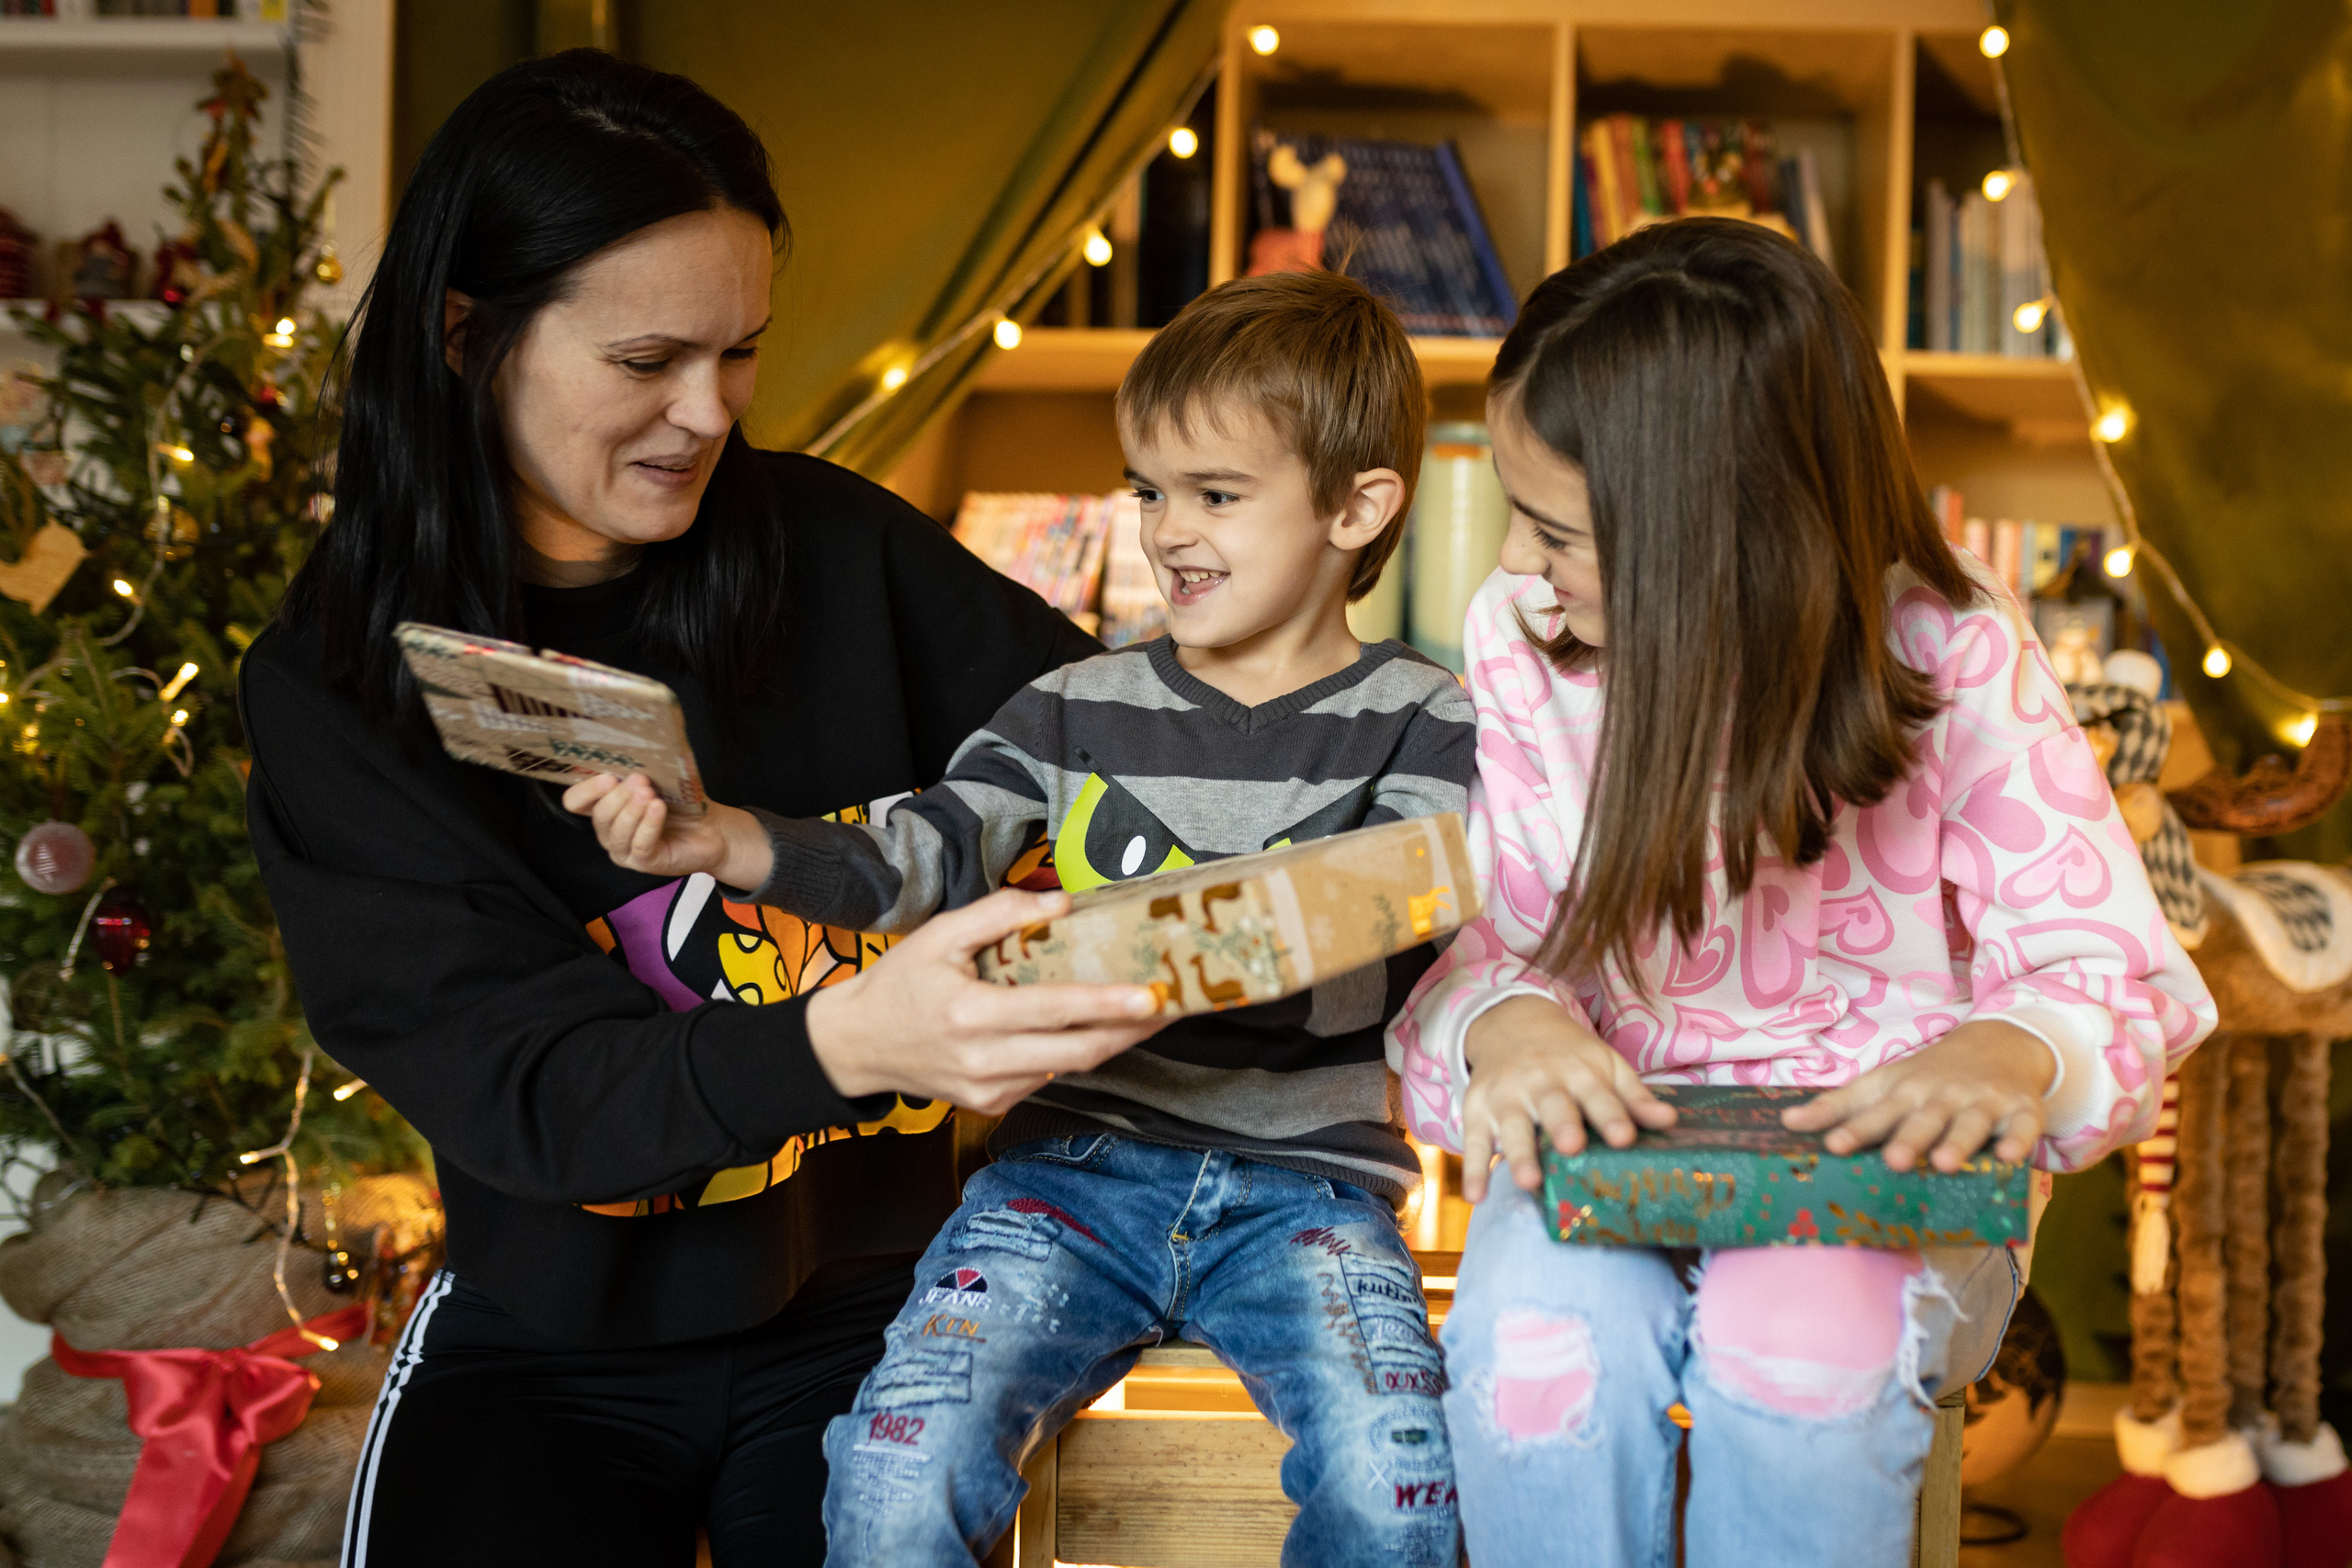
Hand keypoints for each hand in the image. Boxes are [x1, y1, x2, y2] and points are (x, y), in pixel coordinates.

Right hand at [562, 773, 771, 888]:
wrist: (712, 829)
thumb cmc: (681, 804)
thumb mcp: (658, 781)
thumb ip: (640, 769)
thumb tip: (634, 747)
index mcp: (606, 809)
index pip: (576, 802)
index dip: (586, 789)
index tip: (608, 775)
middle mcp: (609, 832)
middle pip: (599, 815)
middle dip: (618, 795)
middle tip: (640, 780)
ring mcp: (625, 850)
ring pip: (616, 831)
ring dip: (632, 810)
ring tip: (650, 793)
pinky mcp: (644, 863)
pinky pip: (640, 843)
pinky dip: (649, 824)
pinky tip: (658, 808)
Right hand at [806, 887, 1167, 1114]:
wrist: (856, 1047)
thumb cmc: (898, 985)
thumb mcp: (939, 935)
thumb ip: (1000, 913)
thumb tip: (1061, 902)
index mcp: (972, 1016)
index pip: (1056, 1010)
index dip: (1109, 1004)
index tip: (1151, 995)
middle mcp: (985, 1061)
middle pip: (1079, 1051)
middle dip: (1132, 1029)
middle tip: (1172, 1003)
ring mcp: (990, 1091)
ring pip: (1069, 1067)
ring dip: (1110, 1040)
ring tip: (1144, 1011)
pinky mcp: (993, 1105)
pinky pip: (1046, 1076)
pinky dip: (1071, 1052)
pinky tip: (1088, 1029)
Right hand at [1459, 994, 1675, 1201]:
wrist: (1511, 1023)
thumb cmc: (1569, 1055)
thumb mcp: (1603, 1065)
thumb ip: (1633, 1096)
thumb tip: (1670, 1122)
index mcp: (1578, 1070)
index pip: (1598, 1095)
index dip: (1611, 1116)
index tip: (1624, 1137)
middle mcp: (1540, 1081)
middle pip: (1552, 1104)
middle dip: (1561, 1125)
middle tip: (1571, 1146)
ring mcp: (1506, 1096)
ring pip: (1512, 1126)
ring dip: (1519, 1153)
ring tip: (1528, 1181)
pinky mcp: (1477, 1110)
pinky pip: (1474, 1141)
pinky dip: (1474, 1168)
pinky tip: (1476, 1196)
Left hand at [1779, 1021, 2054, 1171]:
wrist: (1999, 1042)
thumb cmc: (1928, 1076)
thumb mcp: (1883, 1084)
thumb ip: (1839, 1107)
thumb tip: (1787, 1121)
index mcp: (1904, 1091)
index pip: (1874, 1112)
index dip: (1853, 1129)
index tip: (1832, 1146)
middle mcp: (1941, 1095)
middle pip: (1922, 1119)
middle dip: (1908, 1139)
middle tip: (1892, 1160)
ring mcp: (1983, 1101)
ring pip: (1969, 1123)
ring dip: (1957, 1142)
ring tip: (1943, 1164)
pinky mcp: (2021, 1109)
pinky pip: (2023, 1127)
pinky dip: (2019, 1141)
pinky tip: (2010, 1157)